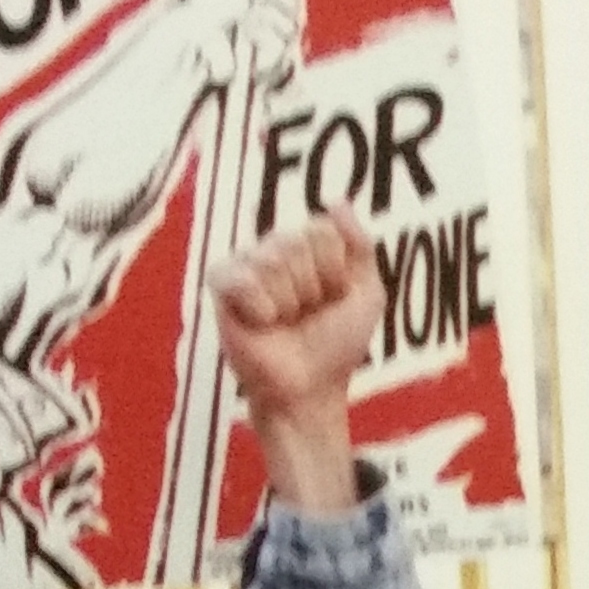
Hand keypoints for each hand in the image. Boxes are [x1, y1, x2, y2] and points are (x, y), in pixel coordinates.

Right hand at [216, 210, 382, 515]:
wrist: (311, 387)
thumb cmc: (336, 345)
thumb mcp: (367, 293)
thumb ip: (359, 245)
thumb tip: (336, 201)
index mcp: (307, 246)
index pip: (322, 231)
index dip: (336, 272)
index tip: (333, 299)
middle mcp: (274, 250)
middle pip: (297, 242)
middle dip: (313, 288)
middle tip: (306, 315)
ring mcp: (246, 267)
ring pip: (273, 260)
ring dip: (289, 301)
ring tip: (284, 321)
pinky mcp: (221, 289)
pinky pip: (241, 278)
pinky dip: (260, 306)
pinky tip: (262, 323)